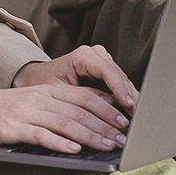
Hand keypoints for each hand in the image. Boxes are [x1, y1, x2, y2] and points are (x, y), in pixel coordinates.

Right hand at [0, 82, 128, 153]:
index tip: (126, 119)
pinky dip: (59, 142)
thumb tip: (84, 123)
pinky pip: (40, 134)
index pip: (83, 95)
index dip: (107, 107)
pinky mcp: (12, 127)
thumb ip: (53, 108)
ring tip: (108, 146)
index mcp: (44, 90)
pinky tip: (74, 150)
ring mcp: (26, 112)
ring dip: (91, 134)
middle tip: (125, 136)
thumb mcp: (27, 104)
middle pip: (80, 108)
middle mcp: (38, 98)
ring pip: (66, 122)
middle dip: (106, 123)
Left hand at [13, 45, 137, 110]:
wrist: (38, 79)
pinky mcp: (106, 72)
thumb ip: (80, 98)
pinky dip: (126, 99)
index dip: (120, 88)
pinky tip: (131, 113)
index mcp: (83, 56)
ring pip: (123, 81)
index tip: (128, 104)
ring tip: (137, 119)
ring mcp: (103, 62)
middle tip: (137, 118)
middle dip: (129, 97)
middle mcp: (96, 55)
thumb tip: (102, 110)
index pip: (108, 70)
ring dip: (130, 100)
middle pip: (119, 76)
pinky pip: (120, 85)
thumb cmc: (44, 83)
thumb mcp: (59, 92)